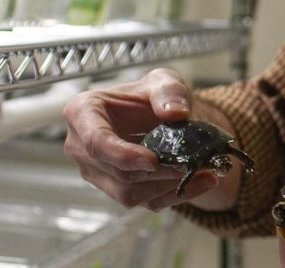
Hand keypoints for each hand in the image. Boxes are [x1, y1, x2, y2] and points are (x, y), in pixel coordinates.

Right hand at [62, 68, 225, 210]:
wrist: (159, 115)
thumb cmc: (152, 95)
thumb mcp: (164, 81)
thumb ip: (170, 91)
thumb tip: (176, 113)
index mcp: (83, 113)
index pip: (96, 142)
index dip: (123, 155)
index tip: (152, 161)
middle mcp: (82, 148)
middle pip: (116, 172)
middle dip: (156, 173)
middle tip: (190, 165)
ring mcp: (97, 172)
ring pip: (128, 194)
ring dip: (166, 187)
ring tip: (201, 172)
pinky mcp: (116, 190)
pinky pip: (143, 202)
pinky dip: (173, 195)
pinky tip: (201, 182)